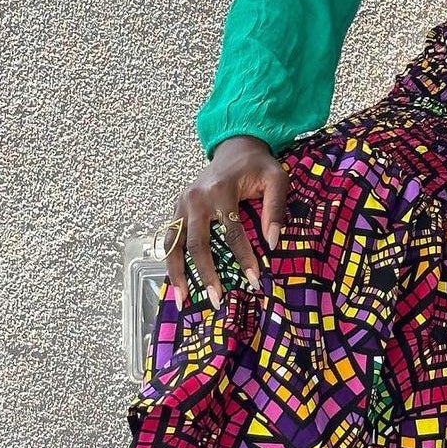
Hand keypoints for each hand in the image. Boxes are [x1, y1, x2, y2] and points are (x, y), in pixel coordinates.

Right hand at [164, 136, 289, 308]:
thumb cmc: (259, 166)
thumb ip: (275, 208)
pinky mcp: (177, 207)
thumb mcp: (276, 179)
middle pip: (197, 243)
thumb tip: (273, 242)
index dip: (243, 257)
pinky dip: (170, 260)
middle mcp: (196, 198)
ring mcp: (182, 203)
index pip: (232, 231)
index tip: (254, 280)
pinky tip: (176, 282)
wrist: (235, 147)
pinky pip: (170, 238)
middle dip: (206, 273)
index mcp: (221, 189)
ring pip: (174, 243)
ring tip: (183, 300)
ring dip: (177, 273)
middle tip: (216, 300)